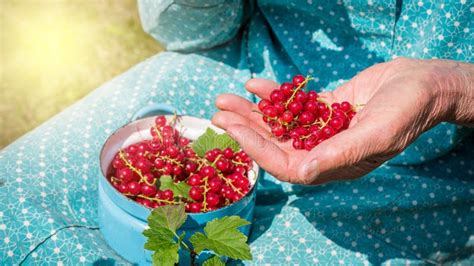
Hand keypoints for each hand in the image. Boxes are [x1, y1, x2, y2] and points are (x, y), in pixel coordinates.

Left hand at [212, 58, 472, 184]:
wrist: (424, 85)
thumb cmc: (406, 112)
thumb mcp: (376, 134)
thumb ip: (338, 154)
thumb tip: (302, 173)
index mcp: (333, 165)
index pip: (285, 164)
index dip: (257, 148)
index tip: (233, 129)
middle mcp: (323, 151)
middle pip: (275, 143)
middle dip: (245, 128)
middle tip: (218, 111)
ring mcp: (322, 130)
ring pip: (279, 124)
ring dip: (252, 112)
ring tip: (225, 98)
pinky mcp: (325, 110)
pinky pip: (293, 106)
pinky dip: (274, 95)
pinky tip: (255, 84)